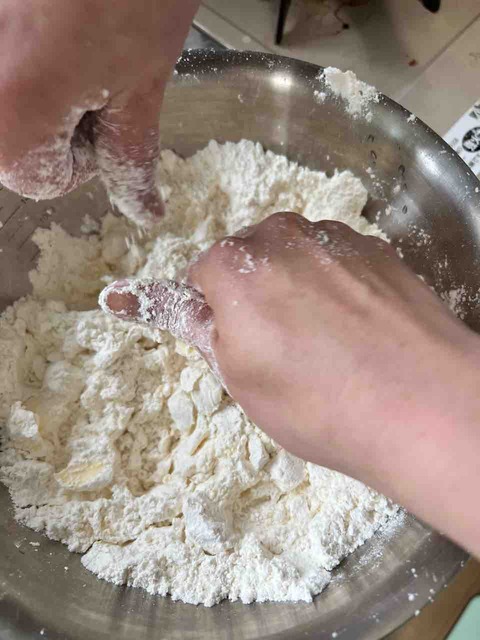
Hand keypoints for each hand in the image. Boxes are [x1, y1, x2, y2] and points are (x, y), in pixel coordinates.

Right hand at [0, 0, 198, 223]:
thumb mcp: (142, 86)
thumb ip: (128, 157)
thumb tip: (140, 210)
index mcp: (9, 116)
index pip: (38, 182)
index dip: (84, 157)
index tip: (106, 111)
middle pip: (12, 144)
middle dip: (59, 122)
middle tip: (94, 65)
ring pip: (7, 103)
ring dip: (45, 84)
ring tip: (78, 34)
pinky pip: (8, 64)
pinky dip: (33, 55)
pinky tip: (59, 21)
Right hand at [100, 212, 479, 555]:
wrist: (423, 403)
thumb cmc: (318, 402)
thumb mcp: (239, 378)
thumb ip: (203, 330)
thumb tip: (167, 304)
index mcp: (235, 267)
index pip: (201, 274)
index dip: (211, 308)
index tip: (231, 336)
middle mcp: (282, 237)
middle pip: (250, 256)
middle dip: (253, 290)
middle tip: (278, 344)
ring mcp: (335, 238)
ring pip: (296, 256)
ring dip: (297, 285)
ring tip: (324, 339)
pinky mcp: (377, 249)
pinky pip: (338, 260)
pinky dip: (337, 284)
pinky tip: (357, 327)